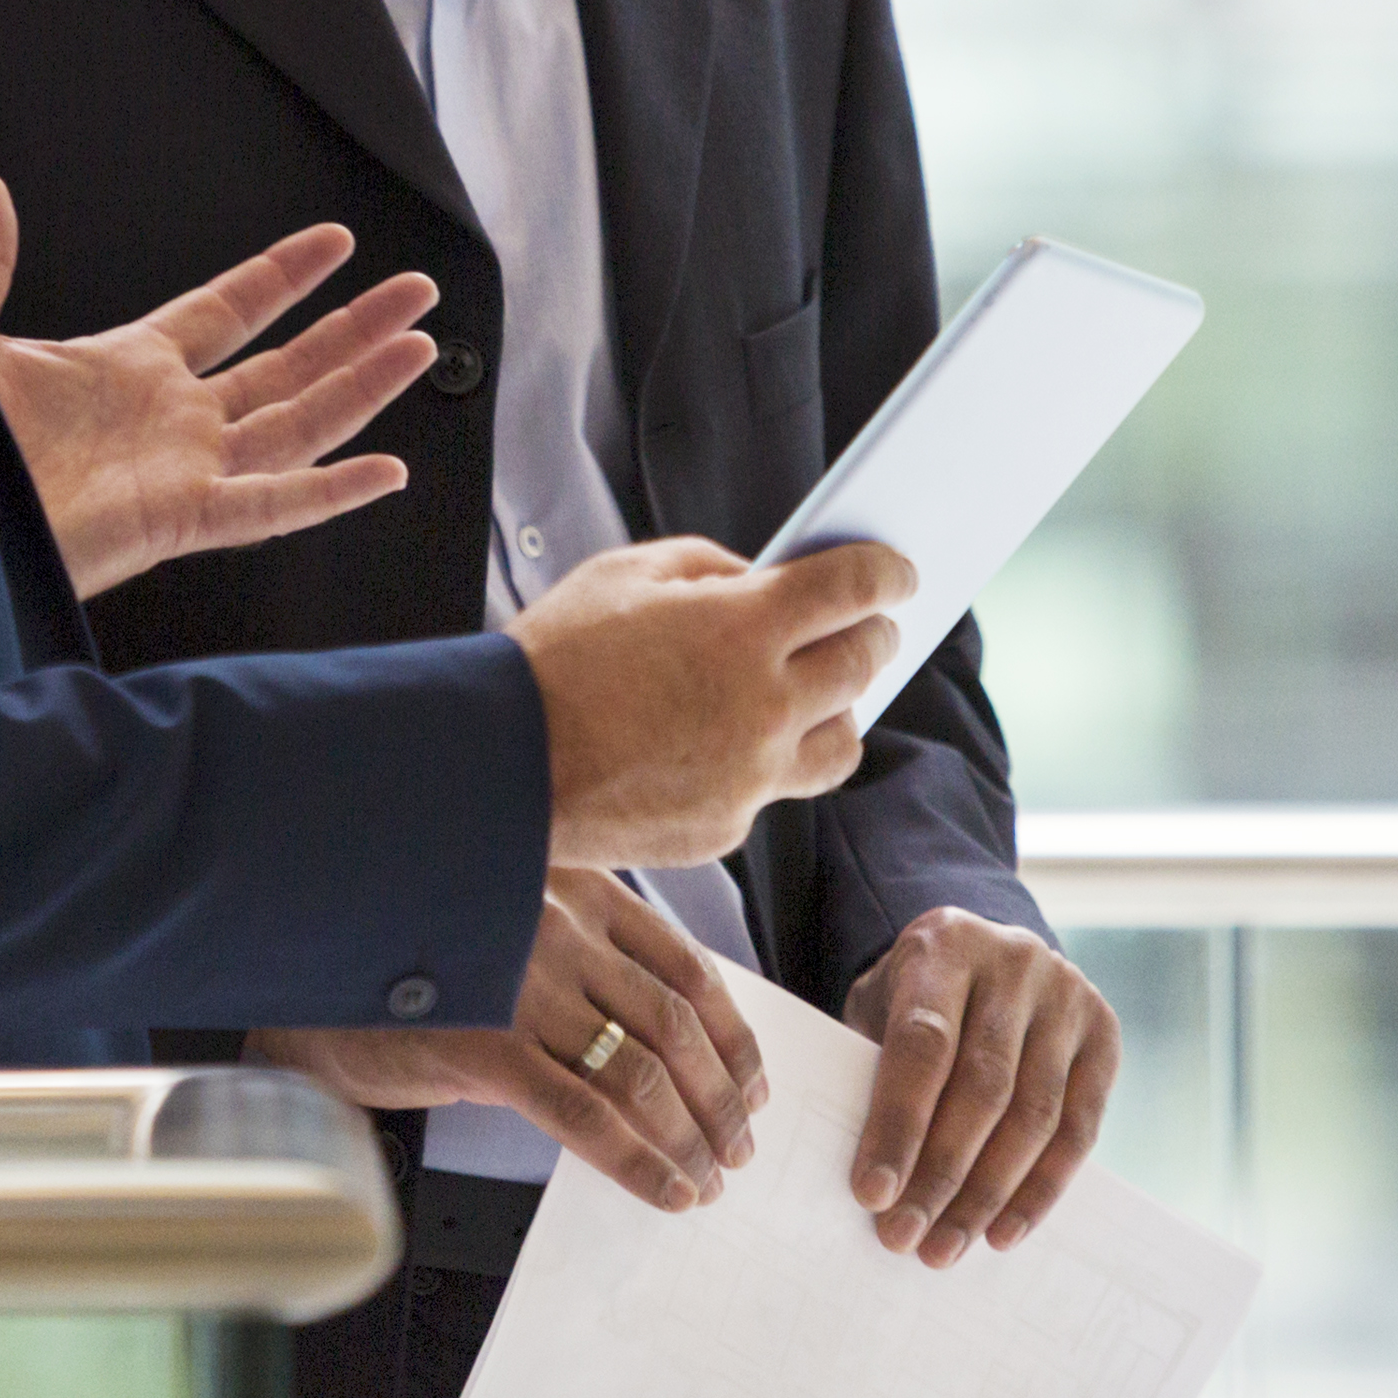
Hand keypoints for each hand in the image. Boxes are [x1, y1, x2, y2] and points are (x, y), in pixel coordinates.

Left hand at [0, 172, 426, 597]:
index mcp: (129, 367)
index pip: (228, 311)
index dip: (283, 276)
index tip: (336, 241)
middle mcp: (172, 418)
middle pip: (286, 365)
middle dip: (352, 329)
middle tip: (415, 290)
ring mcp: (184, 471)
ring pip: (298, 424)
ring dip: (361, 388)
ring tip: (422, 346)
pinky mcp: (181, 520)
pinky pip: (273, 505)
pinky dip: (329, 491)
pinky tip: (386, 468)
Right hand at [249, 872, 769, 1212]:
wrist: (318, 998)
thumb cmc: (421, 974)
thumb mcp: (516, 937)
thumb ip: (588, 962)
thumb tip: (678, 1051)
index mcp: (577, 887)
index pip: (687, 965)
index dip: (734, 1037)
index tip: (753, 1086)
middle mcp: (558, 926)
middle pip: (673, 1023)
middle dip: (720, 1098)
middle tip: (738, 1148)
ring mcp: (523, 982)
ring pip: (640, 1072)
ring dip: (689, 1136)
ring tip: (707, 1178)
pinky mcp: (489, 1043)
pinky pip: (587, 1113)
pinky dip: (639, 1160)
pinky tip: (665, 1190)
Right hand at [509, 537, 910, 869]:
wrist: (499, 763)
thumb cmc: (554, 658)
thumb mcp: (626, 574)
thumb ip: (711, 569)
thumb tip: (765, 582)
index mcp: (743, 629)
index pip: (854, 590)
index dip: (886, 574)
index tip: (898, 573)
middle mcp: (764, 706)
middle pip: (864, 664)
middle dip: (873, 635)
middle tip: (864, 625)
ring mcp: (751, 777)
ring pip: (843, 743)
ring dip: (838, 710)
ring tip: (812, 693)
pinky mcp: (727, 828)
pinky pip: (773, 789)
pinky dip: (762, 762)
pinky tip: (723, 741)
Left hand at [846, 909, 1120, 1265]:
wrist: (984, 955)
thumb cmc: (915, 998)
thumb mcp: (880, 1006)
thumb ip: (874, 1070)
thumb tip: (875, 1182)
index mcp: (946, 944)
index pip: (923, 1044)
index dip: (898, 1123)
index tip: (871, 1194)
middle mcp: (1015, 962)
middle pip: (983, 1087)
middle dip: (941, 1174)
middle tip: (904, 1237)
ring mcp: (1069, 996)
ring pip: (1034, 1116)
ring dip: (988, 1195)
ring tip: (945, 1246)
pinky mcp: (1105, 1035)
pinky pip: (1079, 1129)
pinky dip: (1040, 1189)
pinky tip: (1002, 1231)